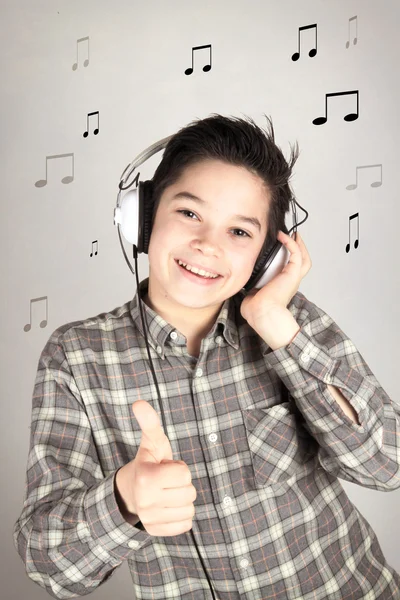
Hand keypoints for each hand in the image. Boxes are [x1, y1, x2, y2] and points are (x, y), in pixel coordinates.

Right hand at [115, 400, 196, 536]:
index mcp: (146, 478)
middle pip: (190, 492)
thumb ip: (150, 422)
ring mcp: (150, 519)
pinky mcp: (156, 531)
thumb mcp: (152, 441)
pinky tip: (168, 507)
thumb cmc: (149, 462)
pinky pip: (186, 525)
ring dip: (182, 500)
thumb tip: (139, 402)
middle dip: (182, 484)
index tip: (165, 467)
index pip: (184, 473)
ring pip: (189, 510)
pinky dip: (181, 516)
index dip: (179, 467)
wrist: (132, 490)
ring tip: (167, 493)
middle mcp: (146, 501)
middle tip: (167, 481)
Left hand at [240, 230, 311, 330]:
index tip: (281, 248)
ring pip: (304, 257)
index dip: (288, 258)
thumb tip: (243, 283)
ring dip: (299, 244)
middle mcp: (291, 282)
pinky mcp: (292, 273)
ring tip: (293, 234)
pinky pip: (296, 253)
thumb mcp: (252, 293)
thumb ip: (251, 286)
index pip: (290, 270)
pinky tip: (283, 236)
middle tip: (293, 237)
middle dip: (299, 249)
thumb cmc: (256, 310)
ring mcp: (293, 277)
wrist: (261, 313)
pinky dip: (291, 243)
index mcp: (283, 287)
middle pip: (302, 262)